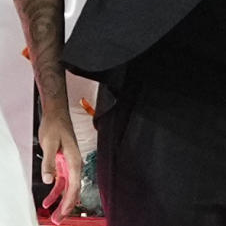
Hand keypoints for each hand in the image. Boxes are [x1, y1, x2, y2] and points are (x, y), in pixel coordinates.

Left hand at [38, 108, 80, 224]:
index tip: (63, 213)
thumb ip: (49, 163)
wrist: (56, 113)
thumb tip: (48, 179)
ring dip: (61, 201)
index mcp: (74, 159)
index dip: (68, 202)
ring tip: (55, 215)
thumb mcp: (49, 144)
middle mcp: (74, 163)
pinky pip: (62, 181)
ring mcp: (70, 163)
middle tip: (58, 219)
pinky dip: (56, 192)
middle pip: (73, 190)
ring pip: (68, 187)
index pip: (74, 186)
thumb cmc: (55, 125)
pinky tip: (49, 199)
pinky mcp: (64, 162)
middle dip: (66, 206)